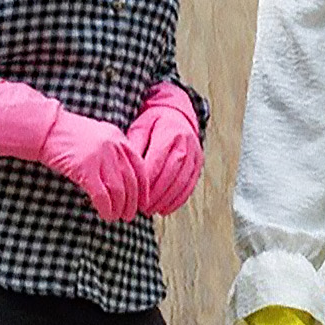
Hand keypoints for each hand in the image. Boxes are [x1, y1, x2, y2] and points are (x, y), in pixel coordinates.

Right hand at [0, 79, 147, 222]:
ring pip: (119, 190)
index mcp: (119, 138)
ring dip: (120, 208)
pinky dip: (107, 208)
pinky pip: (102, 195)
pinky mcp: (85, 168)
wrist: (44, 129)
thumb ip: (114, 152)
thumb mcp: (98, 137)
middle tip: (130, 216)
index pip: (141, 167)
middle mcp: (114, 146)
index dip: (144, 188)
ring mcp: (100, 157)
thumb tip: (126, 179)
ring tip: (117, 218)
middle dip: (133, 202)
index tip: (143, 203)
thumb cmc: (68, 136)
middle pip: (131, 181)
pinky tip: (106, 215)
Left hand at [124, 82, 203, 214]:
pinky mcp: (198, 164)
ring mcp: (195, 155)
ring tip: (151, 210)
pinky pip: (190, 185)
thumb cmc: (154, 122)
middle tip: (141, 208)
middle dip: (155, 195)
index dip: (145, 182)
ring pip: (181, 183)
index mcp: (170, 134)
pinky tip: (165, 208)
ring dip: (166, 200)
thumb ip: (134, 146)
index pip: (157, 163)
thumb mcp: (140, 127)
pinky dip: (178, 200)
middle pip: (170, 175)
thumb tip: (126, 166)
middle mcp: (186, 145)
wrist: (178, 114)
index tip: (133, 194)